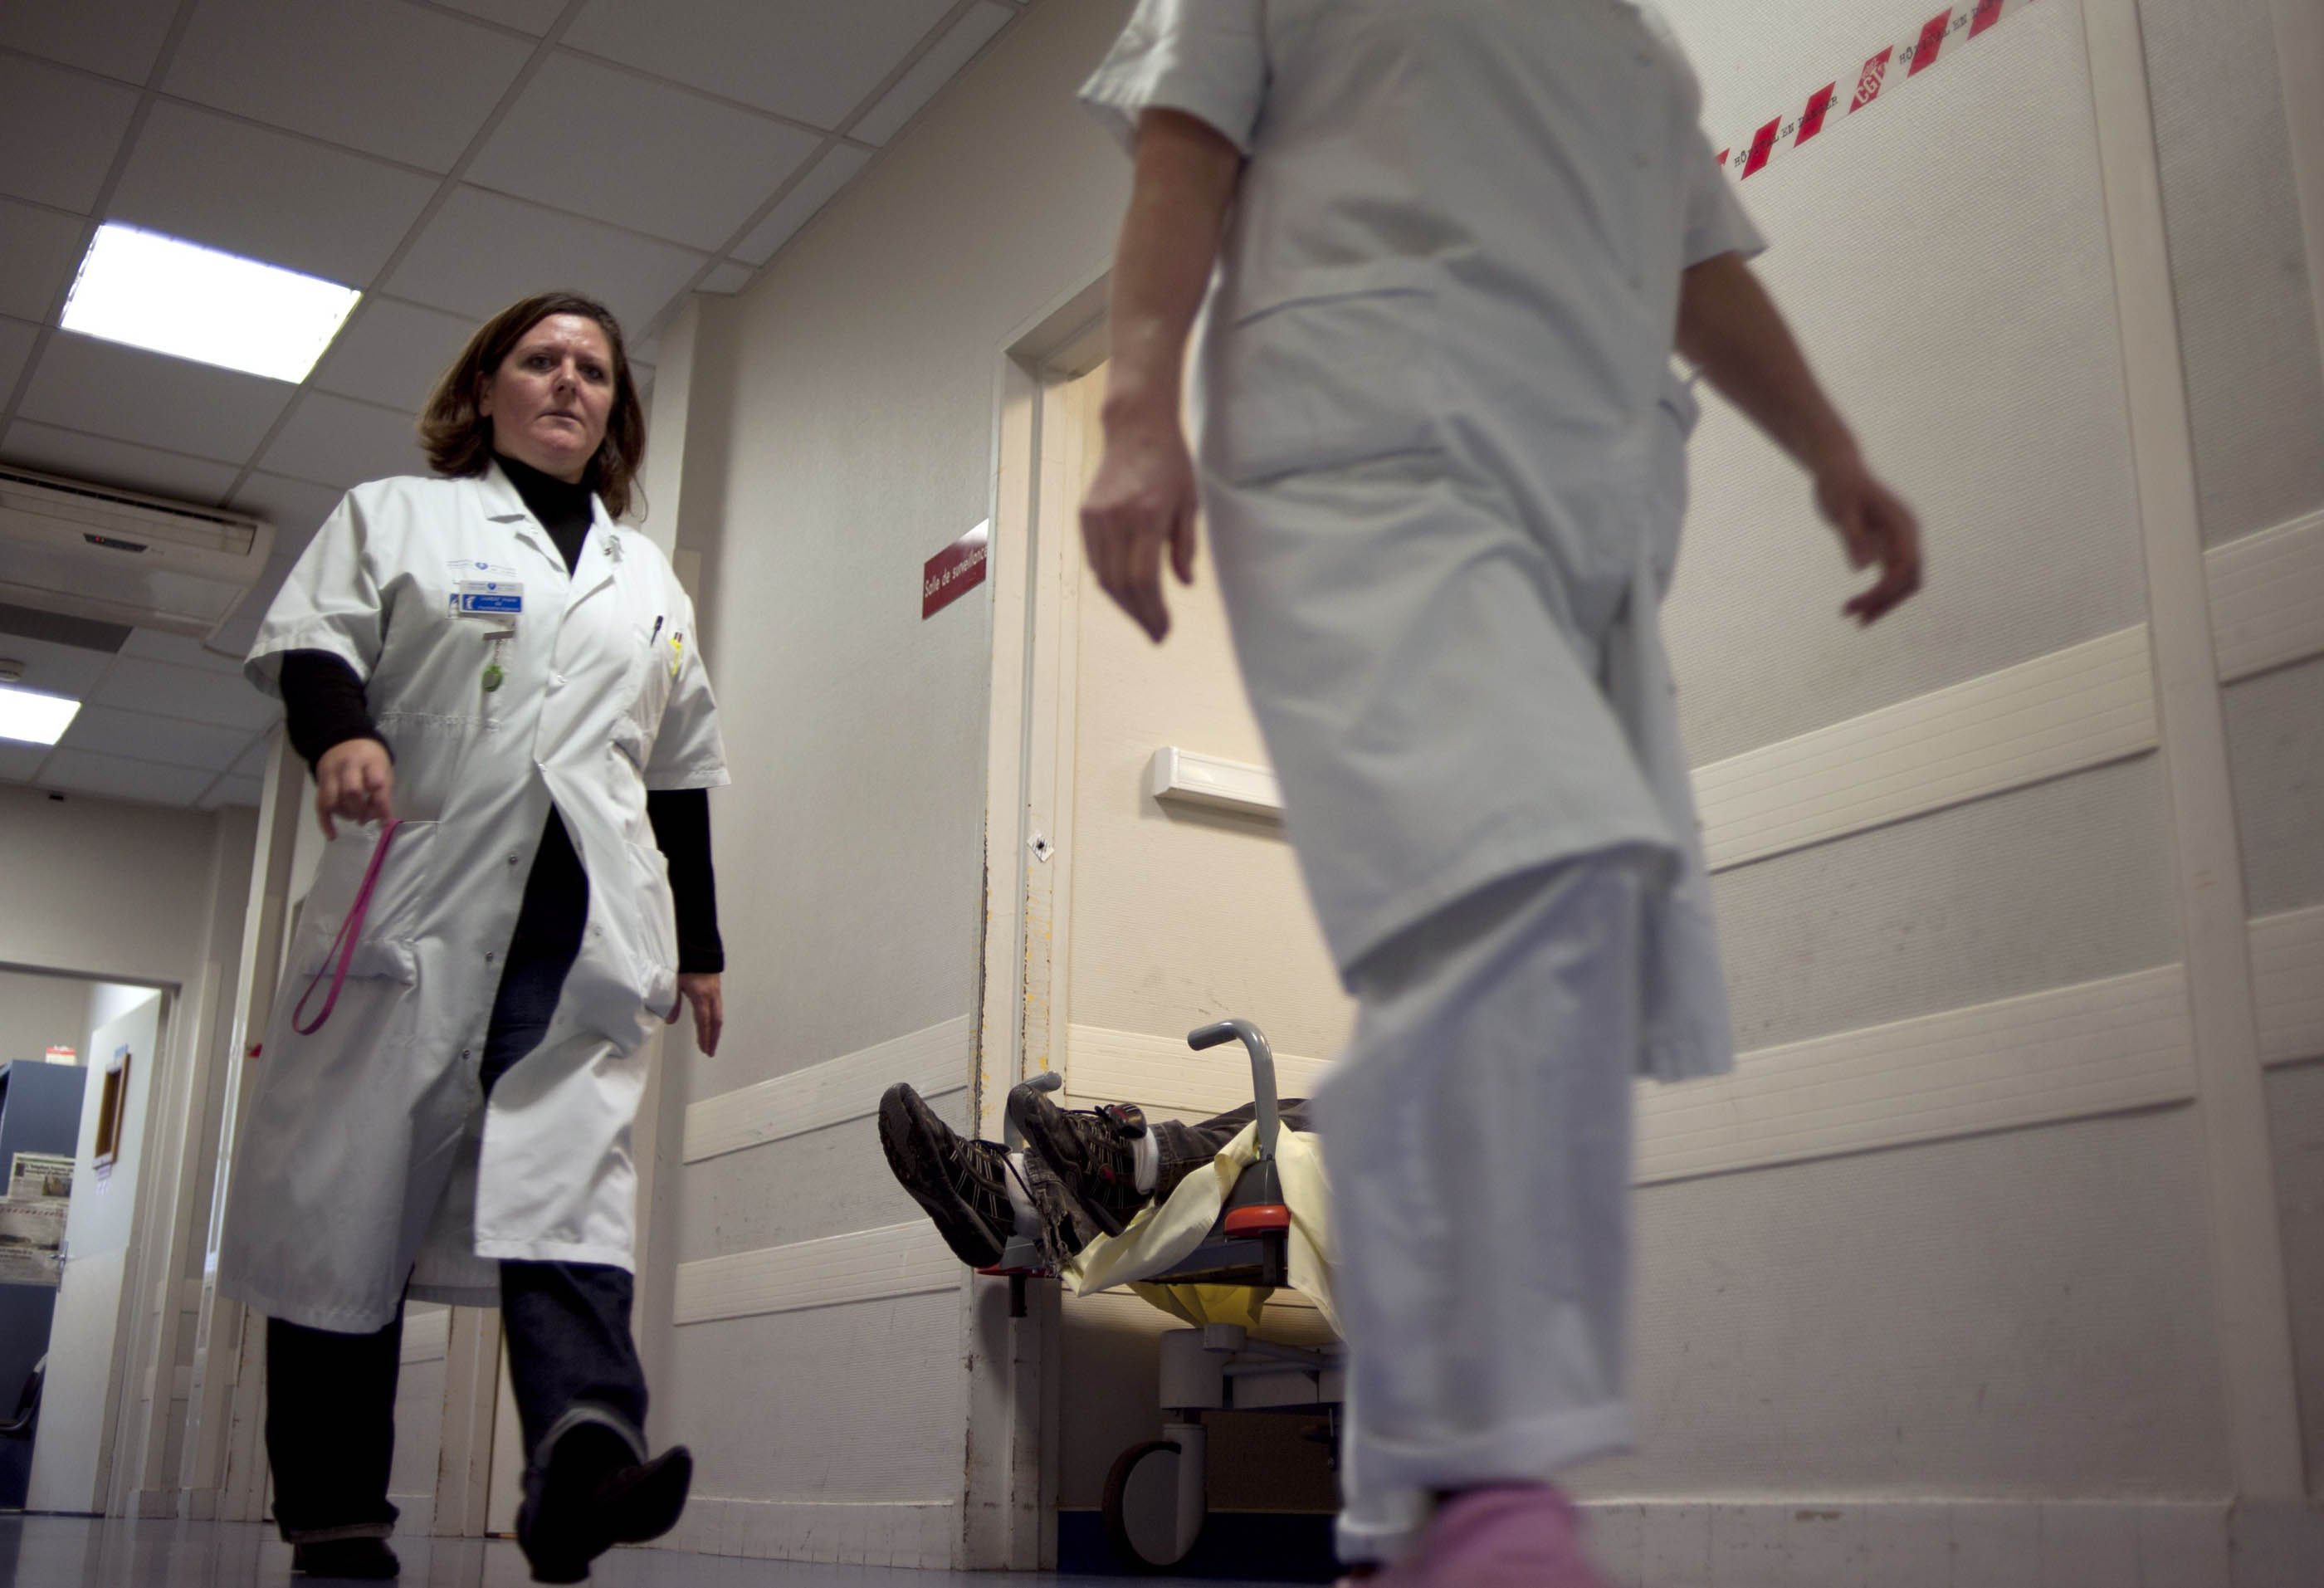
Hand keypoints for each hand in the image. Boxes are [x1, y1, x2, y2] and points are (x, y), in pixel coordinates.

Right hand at [314, 738, 394, 837]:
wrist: (344, 741)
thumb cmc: (370, 760)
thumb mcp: (383, 768)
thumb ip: (383, 792)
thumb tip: (378, 819)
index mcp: (370, 760)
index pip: (376, 784)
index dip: (381, 806)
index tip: (384, 822)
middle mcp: (348, 765)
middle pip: (351, 791)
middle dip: (360, 810)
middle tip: (366, 817)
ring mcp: (331, 773)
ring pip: (333, 800)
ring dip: (345, 815)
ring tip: (354, 817)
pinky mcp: (320, 782)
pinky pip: (320, 804)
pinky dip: (325, 822)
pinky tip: (333, 835)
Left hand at [669, 971, 722, 1056]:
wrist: (699, 947)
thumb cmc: (685, 964)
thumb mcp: (674, 982)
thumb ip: (673, 1002)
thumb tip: (670, 1022)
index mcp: (700, 995)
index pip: (703, 1020)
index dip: (704, 1036)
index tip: (703, 1049)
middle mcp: (711, 995)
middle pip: (716, 1021)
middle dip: (714, 1038)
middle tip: (711, 1052)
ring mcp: (716, 991)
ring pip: (719, 1015)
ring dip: (716, 1030)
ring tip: (712, 1042)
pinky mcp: (716, 988)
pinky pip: (718, 1008)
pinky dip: (715, 1020)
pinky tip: (711, 1024)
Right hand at [1081, 411, 1200, 641]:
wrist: (1136, 427)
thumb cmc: (1170, 464)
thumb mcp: (1189, 503)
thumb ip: (1185, 546)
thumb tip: (1184, 585)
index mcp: (1146, 517)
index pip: (1145, 579)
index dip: (1154, 612)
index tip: (1164, 631)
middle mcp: (1116, 519)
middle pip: (1121, 584)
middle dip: (1139, 615)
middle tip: (1155, 634)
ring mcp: (1096, 517)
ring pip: (1103, 576)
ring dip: (1123, 603)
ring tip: (1142, 618)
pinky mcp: (1085, 514)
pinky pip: (1094, 559)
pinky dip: (1108, 581)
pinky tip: (1125, 592)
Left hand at [1815, 454, 1922, 624]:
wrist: (1838, 472)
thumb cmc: (1839, 486)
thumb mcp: (1841, 510)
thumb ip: (1852, 537)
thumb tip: (1862, 568)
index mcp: (1903, 524)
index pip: (1905, 566)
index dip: (1886, 590)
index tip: (1860, 605)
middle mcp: (1907, 535)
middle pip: (1910, 579)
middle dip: (1886, 601)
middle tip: (1856, 619)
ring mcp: (1899, 542)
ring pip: (1903, 582)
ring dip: (1883, 603)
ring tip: (1855, 619)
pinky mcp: (1887, 548)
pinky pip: (1890, 578)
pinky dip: (1878, 595)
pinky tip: (1857, 608)